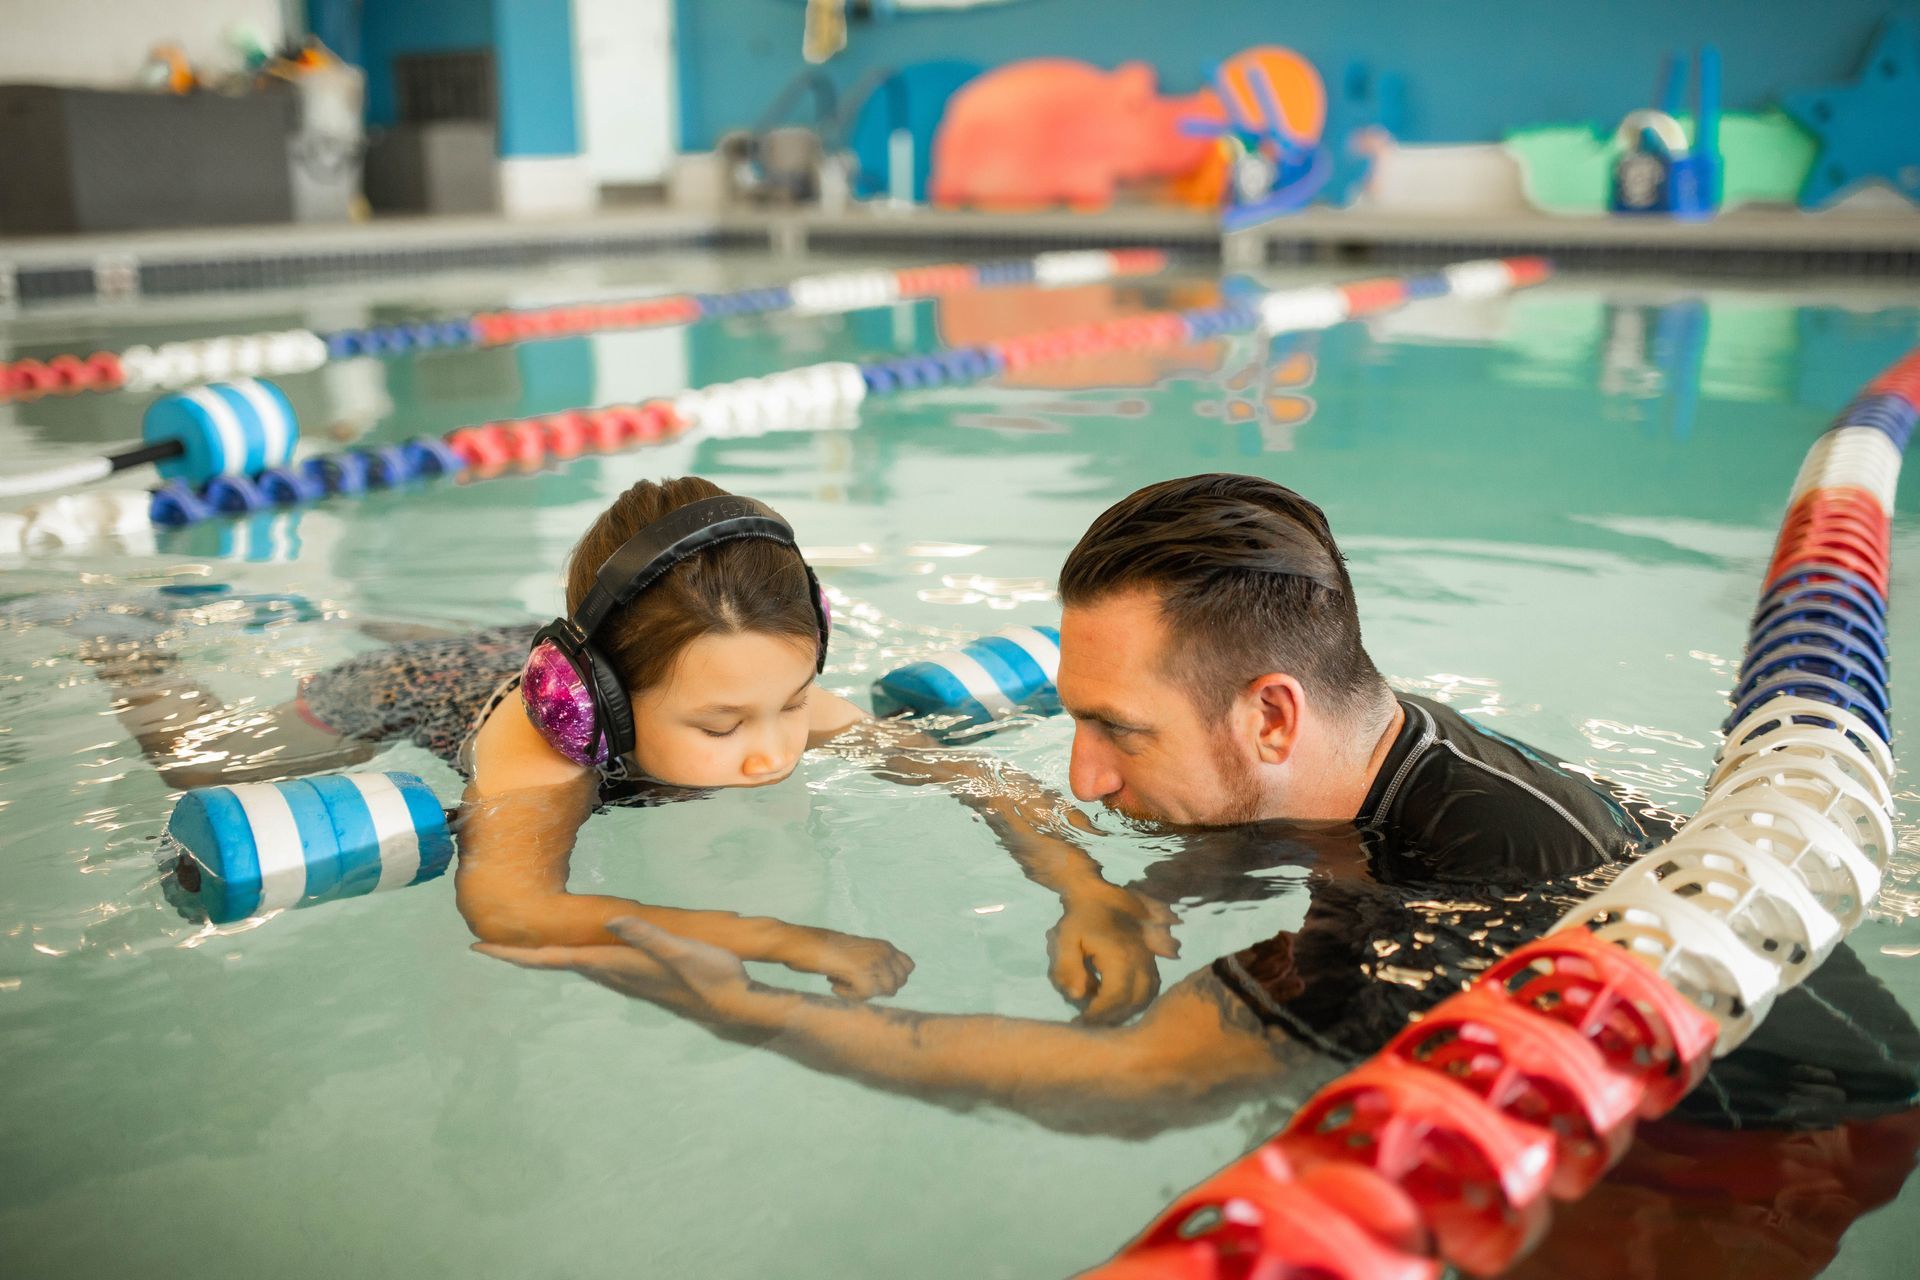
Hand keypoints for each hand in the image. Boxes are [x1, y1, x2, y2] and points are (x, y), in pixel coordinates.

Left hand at [475, 918, 766, 1023]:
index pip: (553, 958)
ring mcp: (625, 979)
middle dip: (522, 952)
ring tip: (523, 943)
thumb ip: (645, 934)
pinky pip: (594, 964)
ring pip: (574, 963)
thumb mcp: (680, 949)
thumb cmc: (711, 976)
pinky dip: (573, 954)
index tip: (478, 948)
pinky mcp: (639, 978)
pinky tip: (580, 948)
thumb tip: (612, 919)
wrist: (737, 1007)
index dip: (516, 954)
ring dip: (546, 954)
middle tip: (487, 942)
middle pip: (555, 961)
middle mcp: (613, 974)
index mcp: (614, 964)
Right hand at [786, 928, 915, 999]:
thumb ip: (875, 964)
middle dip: (879, 989)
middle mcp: (883, 951)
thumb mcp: (858, 953)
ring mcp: (873, 961)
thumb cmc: (827, 950)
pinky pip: (866, 995)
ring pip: (886, 991)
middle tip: (855, 982)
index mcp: (884, 945)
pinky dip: (849, 995)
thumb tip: (889, 988)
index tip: (869, 978)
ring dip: (865, 993)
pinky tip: (834, 985)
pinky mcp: (860, 971)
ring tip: (843, 982)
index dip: (891, 979)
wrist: (804, 943)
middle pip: (898, 983)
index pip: (908, 968)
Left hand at [1048, 884, 1178, 1025]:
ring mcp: (1150, 960)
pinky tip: (1116, 1004)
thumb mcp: (1064, 939)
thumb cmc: (1078, 919)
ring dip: (1124, 1012)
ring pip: (1144, 998)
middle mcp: (1141, 959)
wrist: (1099, 896)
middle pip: (1132, 1002)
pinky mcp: (1152, 960)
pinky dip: (1136, 1001)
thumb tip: (1078, 996)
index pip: (1115, 998)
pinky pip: (1151, 989)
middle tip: (1088, 1023)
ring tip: (1100, 1015)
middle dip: (1110, 1018)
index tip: (1080, 1022)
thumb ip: (1067, 968)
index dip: (1097, 1015)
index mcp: (1120, 956)